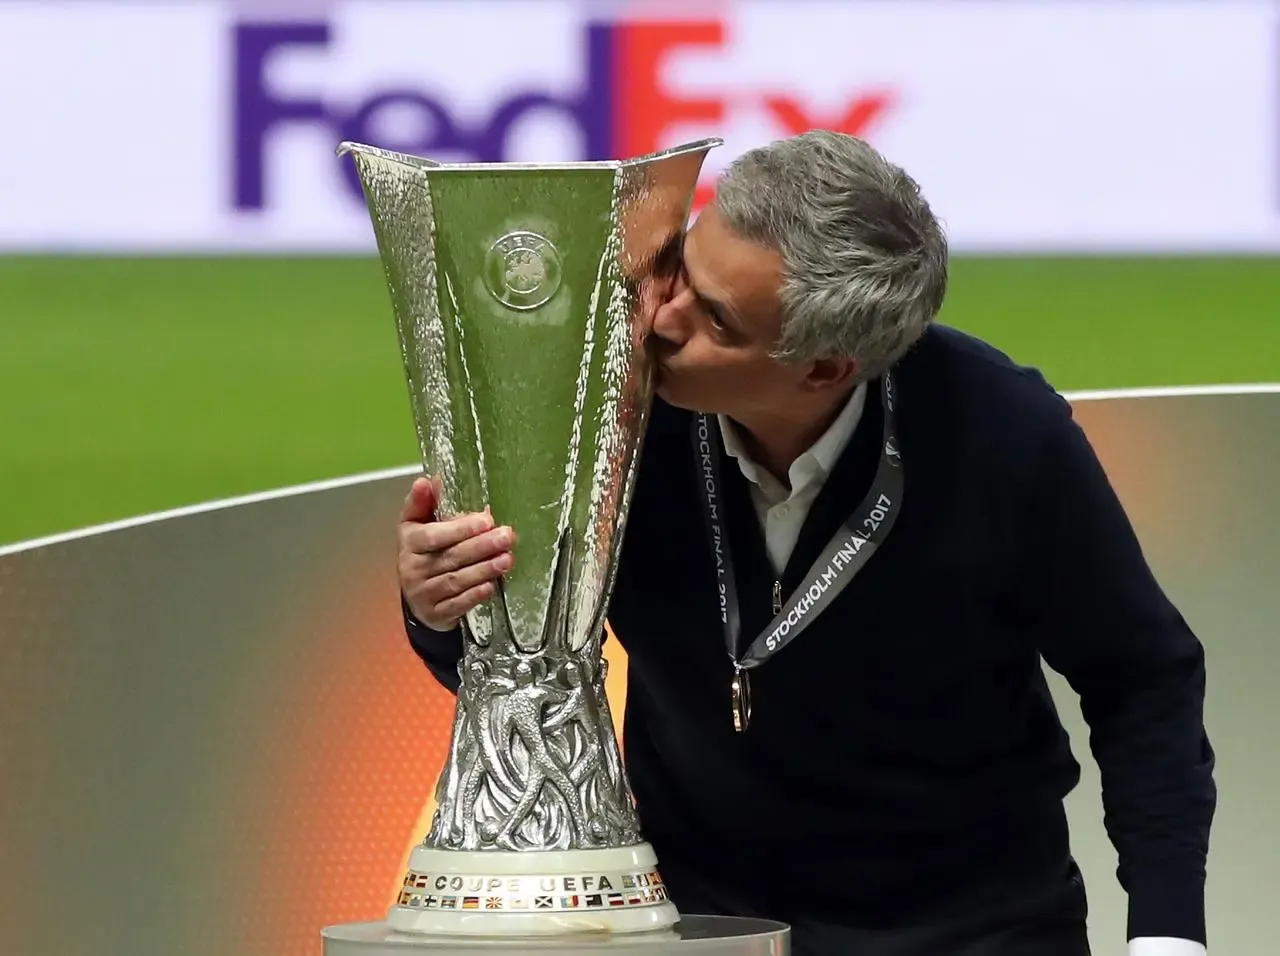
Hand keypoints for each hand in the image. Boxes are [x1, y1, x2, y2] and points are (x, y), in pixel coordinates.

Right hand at [397, 475, 515, 630]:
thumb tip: (428, 480)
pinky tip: (491, 586)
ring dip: (483, 569)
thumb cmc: (422, 553)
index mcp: (409, 542)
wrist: (417, 597)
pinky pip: (457, 604)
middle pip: (450, 556)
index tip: (486, 520)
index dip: (460, 528)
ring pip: (456, 580)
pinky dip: (474, 596)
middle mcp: (412, 568)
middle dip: (481, 546)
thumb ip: (423, 503)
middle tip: (506, 536)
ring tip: (507, 559)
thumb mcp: (416, 525)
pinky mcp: (436, 613)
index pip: (433, 535)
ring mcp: (423, 593)